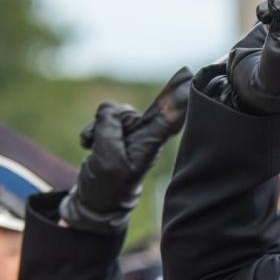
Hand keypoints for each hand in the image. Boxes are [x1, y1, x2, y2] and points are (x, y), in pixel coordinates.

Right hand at [59, 68, 192, 232]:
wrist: (94, 201)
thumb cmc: (105, 185)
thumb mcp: (107, 156)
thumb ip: (110, 126)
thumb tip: (113, 111)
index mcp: (149, 144)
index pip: (168, 116)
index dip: (178, 98)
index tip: (189, 78)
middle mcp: (145, 137)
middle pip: (133, 109)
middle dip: (114, 118)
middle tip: (101, 140)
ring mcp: (132, 136)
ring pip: (114, 113)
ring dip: (98, 127)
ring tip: (93, 147)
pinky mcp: (118, 136)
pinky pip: (104, 120)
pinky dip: (93, 131)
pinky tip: (90, 145)